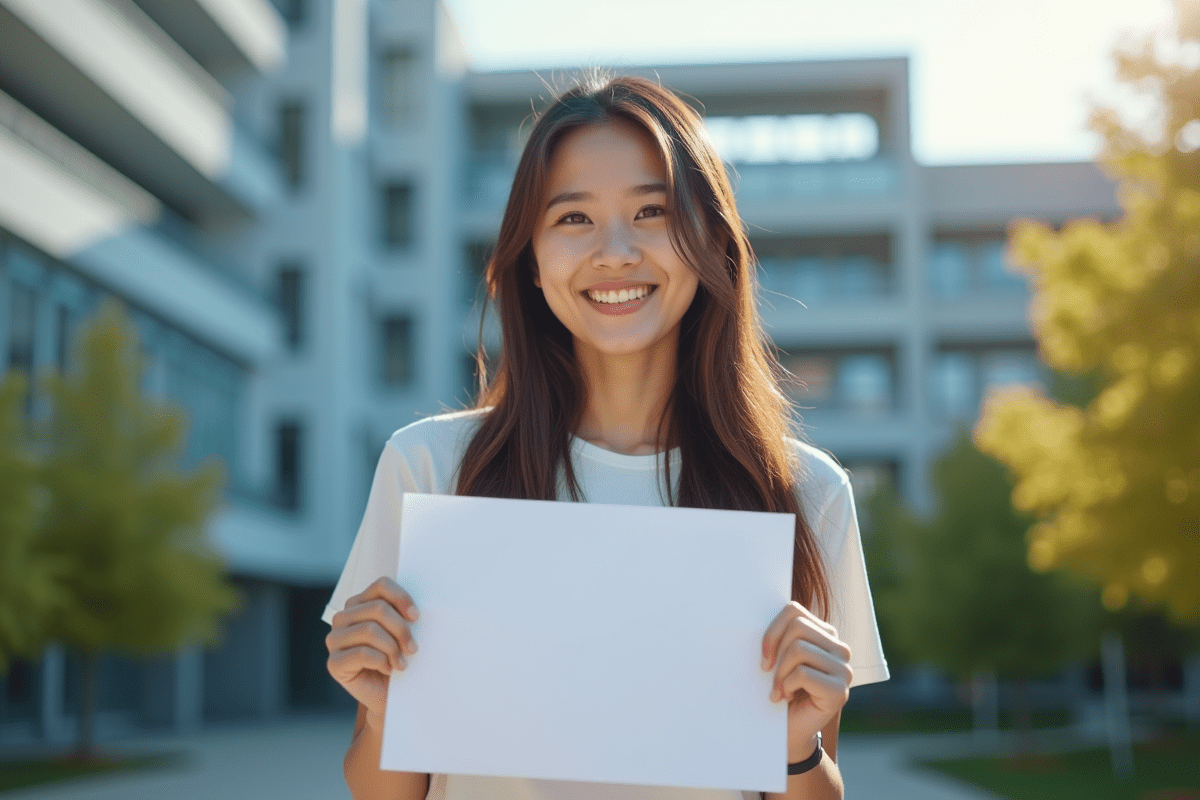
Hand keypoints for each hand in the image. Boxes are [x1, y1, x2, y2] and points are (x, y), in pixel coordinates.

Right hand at [325, 577, 419, 729]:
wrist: (392, 695)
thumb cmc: (399, 659)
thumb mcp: (403, 633)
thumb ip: (404, 615)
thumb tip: (416, 610)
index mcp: (360, 603)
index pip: (381, 585)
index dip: (401, 598)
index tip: (417, 616)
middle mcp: (343, 618)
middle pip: (378, 609)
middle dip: (401, 629)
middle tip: (413, 648)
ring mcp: (335, 640)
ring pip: (370, 630)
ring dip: (393, 647)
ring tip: (403, 662)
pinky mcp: (334, 663)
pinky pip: (362, 653)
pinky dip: (381, 661)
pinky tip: (388, 669)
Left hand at [761, 601, 851, 760]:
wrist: (789, 730)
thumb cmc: (781, 689)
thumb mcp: (779, 656)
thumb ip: (779, 634)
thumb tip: (753, 614)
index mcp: (826, 634)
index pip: (794, 610)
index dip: (772, 630)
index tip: (763, 656)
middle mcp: (840, 649)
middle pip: (797, 626)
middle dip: (775, 650)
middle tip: (769, 674)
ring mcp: (844, 670)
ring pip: (799, 649)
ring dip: (780, 672)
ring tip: (779, 688)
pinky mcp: (840, 691)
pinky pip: (803, 674)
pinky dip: (787, 686)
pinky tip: (788, 697)